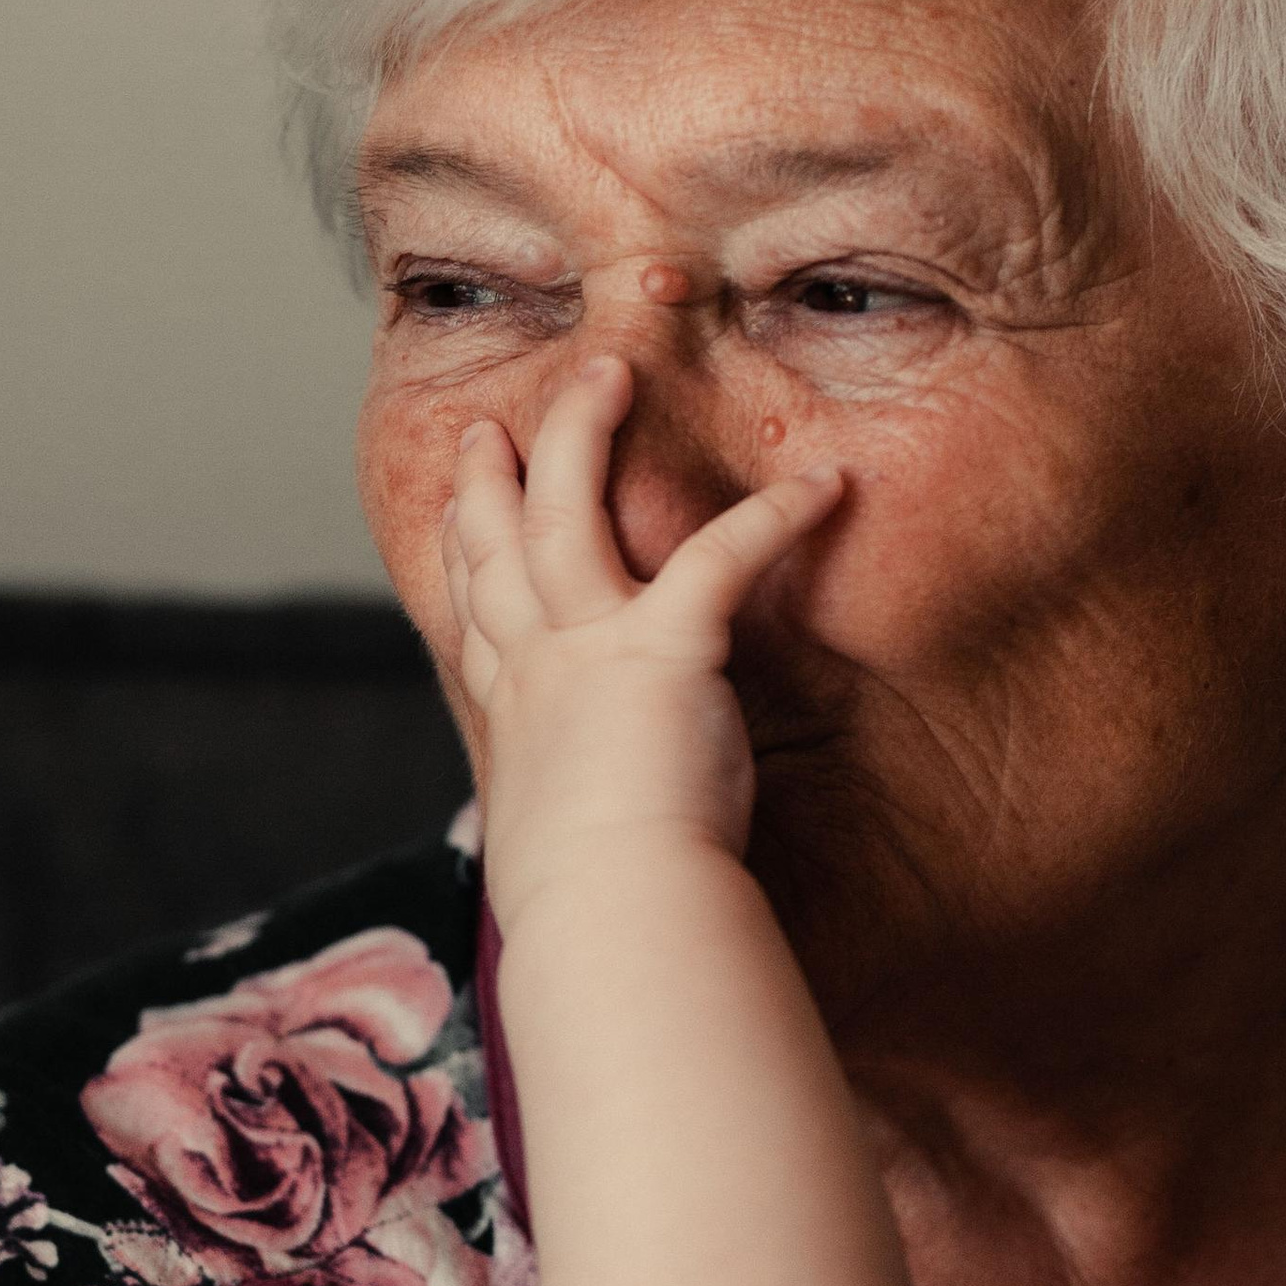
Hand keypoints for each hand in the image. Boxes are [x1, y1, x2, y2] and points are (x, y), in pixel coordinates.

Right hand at [441, 354, 840, 932]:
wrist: (608, 916)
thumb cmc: (590, 913)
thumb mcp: (551, 858)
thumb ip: (565, 830)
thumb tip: (570, 870)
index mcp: (511, 720)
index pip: (476, 618)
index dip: (464, 554)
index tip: (461, 510)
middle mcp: (532, 670)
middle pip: (496, 544)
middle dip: (494, 473)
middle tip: (493, 420)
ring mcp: (587, 650)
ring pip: (565, 509)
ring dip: (584, 432)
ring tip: (608, 369)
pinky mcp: (663, 650)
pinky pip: (723, 557)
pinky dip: (779, 515)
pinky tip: (825, 484)